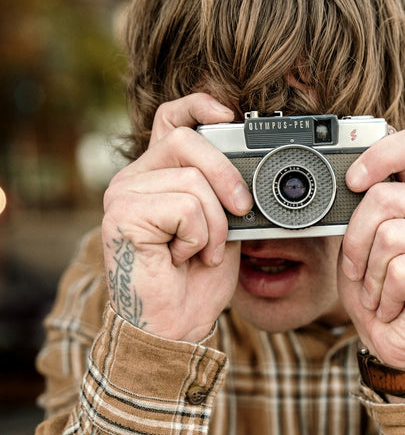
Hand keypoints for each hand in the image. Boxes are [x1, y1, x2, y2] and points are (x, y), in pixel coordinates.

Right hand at [102, 93, 252, 341]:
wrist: (173, 328)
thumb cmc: (195, 284)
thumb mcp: (222, 227)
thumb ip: (226, 193)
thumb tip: (253, 167)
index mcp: (155, 176)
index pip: (172, 120)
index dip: (199, 106)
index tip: (229, 113)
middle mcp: (133, 180)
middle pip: (188, 141)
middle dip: (228, 176)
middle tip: (242, 212)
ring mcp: (123, 195)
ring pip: (193, 180)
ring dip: (215, 224)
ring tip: (202, 252)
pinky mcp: (122, 215)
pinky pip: (185, 206)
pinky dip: (199, 237)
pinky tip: (182, 258)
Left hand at [338, 129, 404, 368]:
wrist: (402, 347)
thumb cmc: (381, 297)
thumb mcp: (357, 249)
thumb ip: (357, 215)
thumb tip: (346, 186)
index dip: (378, 156)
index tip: (353, 181)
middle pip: (384, 198)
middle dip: (357, 244)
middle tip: (364, 274)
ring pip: (390, 236)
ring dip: (372, 277)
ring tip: (384, 294)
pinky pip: (401, 269)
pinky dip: (387, 295)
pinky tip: (399, 306)